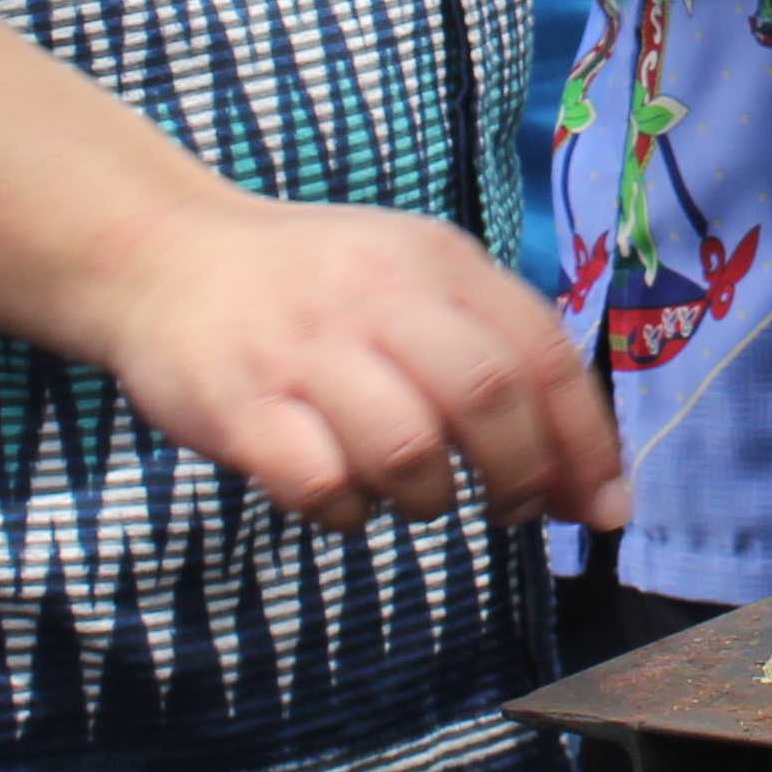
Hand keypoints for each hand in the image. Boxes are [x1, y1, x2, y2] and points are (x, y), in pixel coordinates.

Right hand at [74, 189, 630, 537]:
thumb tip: (586, 478)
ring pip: (410, 449)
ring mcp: (308, 351)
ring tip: (416, 495)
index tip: (606, 508)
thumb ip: (495, 357)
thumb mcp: (413, 281)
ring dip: (431, 499)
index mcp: (438, 262)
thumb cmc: (317, 289)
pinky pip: (322, 486)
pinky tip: (344, 498)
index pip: (541, 353)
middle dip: (521, 475)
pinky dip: (349, 514)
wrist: (165, 258)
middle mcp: (380, 296)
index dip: (586, 440)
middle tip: (514, 509)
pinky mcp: (243, 406)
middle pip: (488, 399)